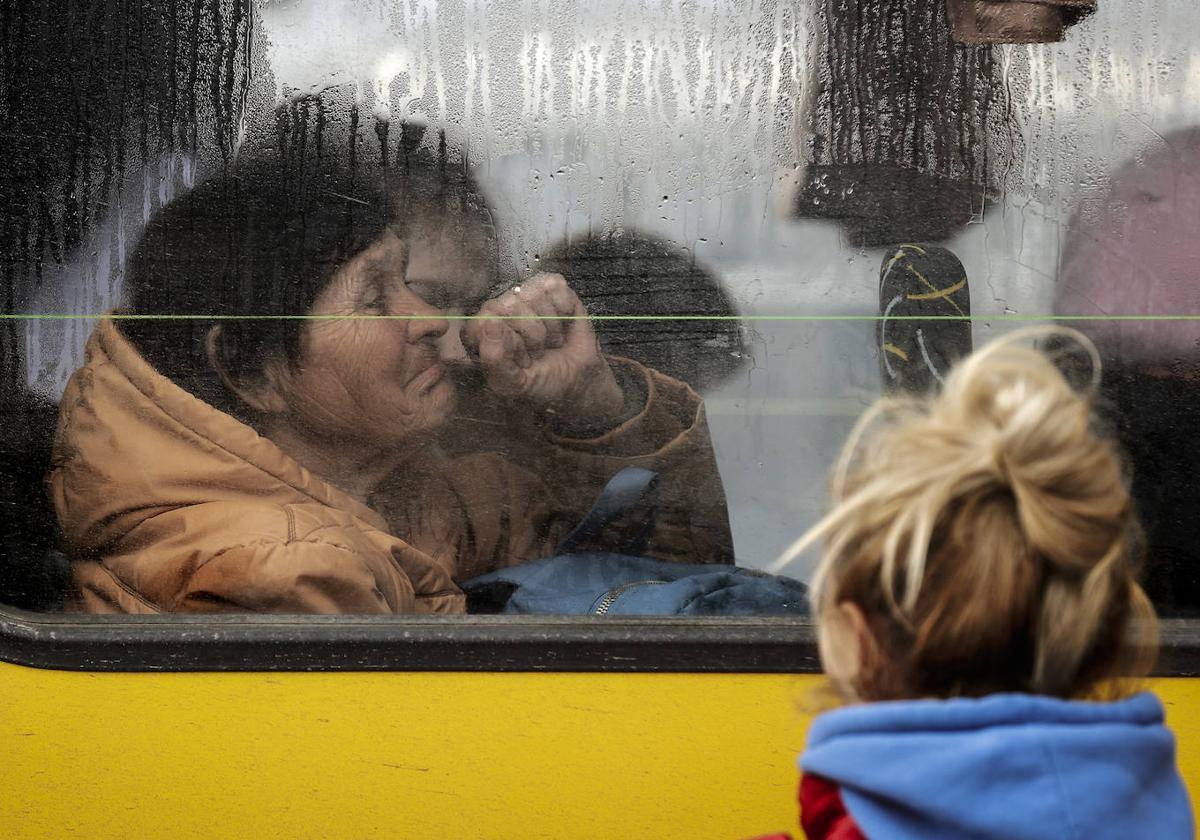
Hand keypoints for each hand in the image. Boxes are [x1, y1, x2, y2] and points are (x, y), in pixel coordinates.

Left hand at [462, 273, 623, 425]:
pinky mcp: (553, 288)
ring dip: (550, 326)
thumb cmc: (538, 383)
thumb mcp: (511, 383)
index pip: (486, 318)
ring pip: (536, 295)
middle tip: (537, 352)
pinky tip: (563, 324)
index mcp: (481, 329)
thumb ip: (494, 358)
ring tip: (550, 341)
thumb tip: (491, 322)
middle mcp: (501, 308)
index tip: (519, 361)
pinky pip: (557, 288)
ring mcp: (526, 295)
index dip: (508, 340)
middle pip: (512, 304)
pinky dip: (565, 311)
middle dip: (532, 335)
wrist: (575, 382)